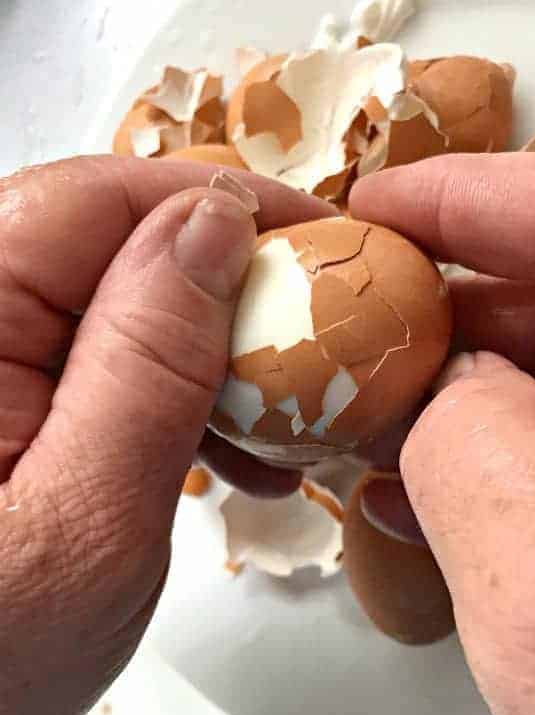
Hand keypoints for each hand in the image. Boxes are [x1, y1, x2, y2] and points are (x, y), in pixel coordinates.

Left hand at [0, 155, 332, 714]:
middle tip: (317, 344)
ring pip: (112, 310)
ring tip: (280, 428)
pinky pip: (98, 369)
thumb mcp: (94, 514)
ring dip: (206, 354)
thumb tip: (215, 223)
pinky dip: (170, 397)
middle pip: (107, 248)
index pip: (96, 200)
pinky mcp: (0, 413)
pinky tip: (226, 455)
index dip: (221, 202)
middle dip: (226, 289)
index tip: (323, 237)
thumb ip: (151, 360)